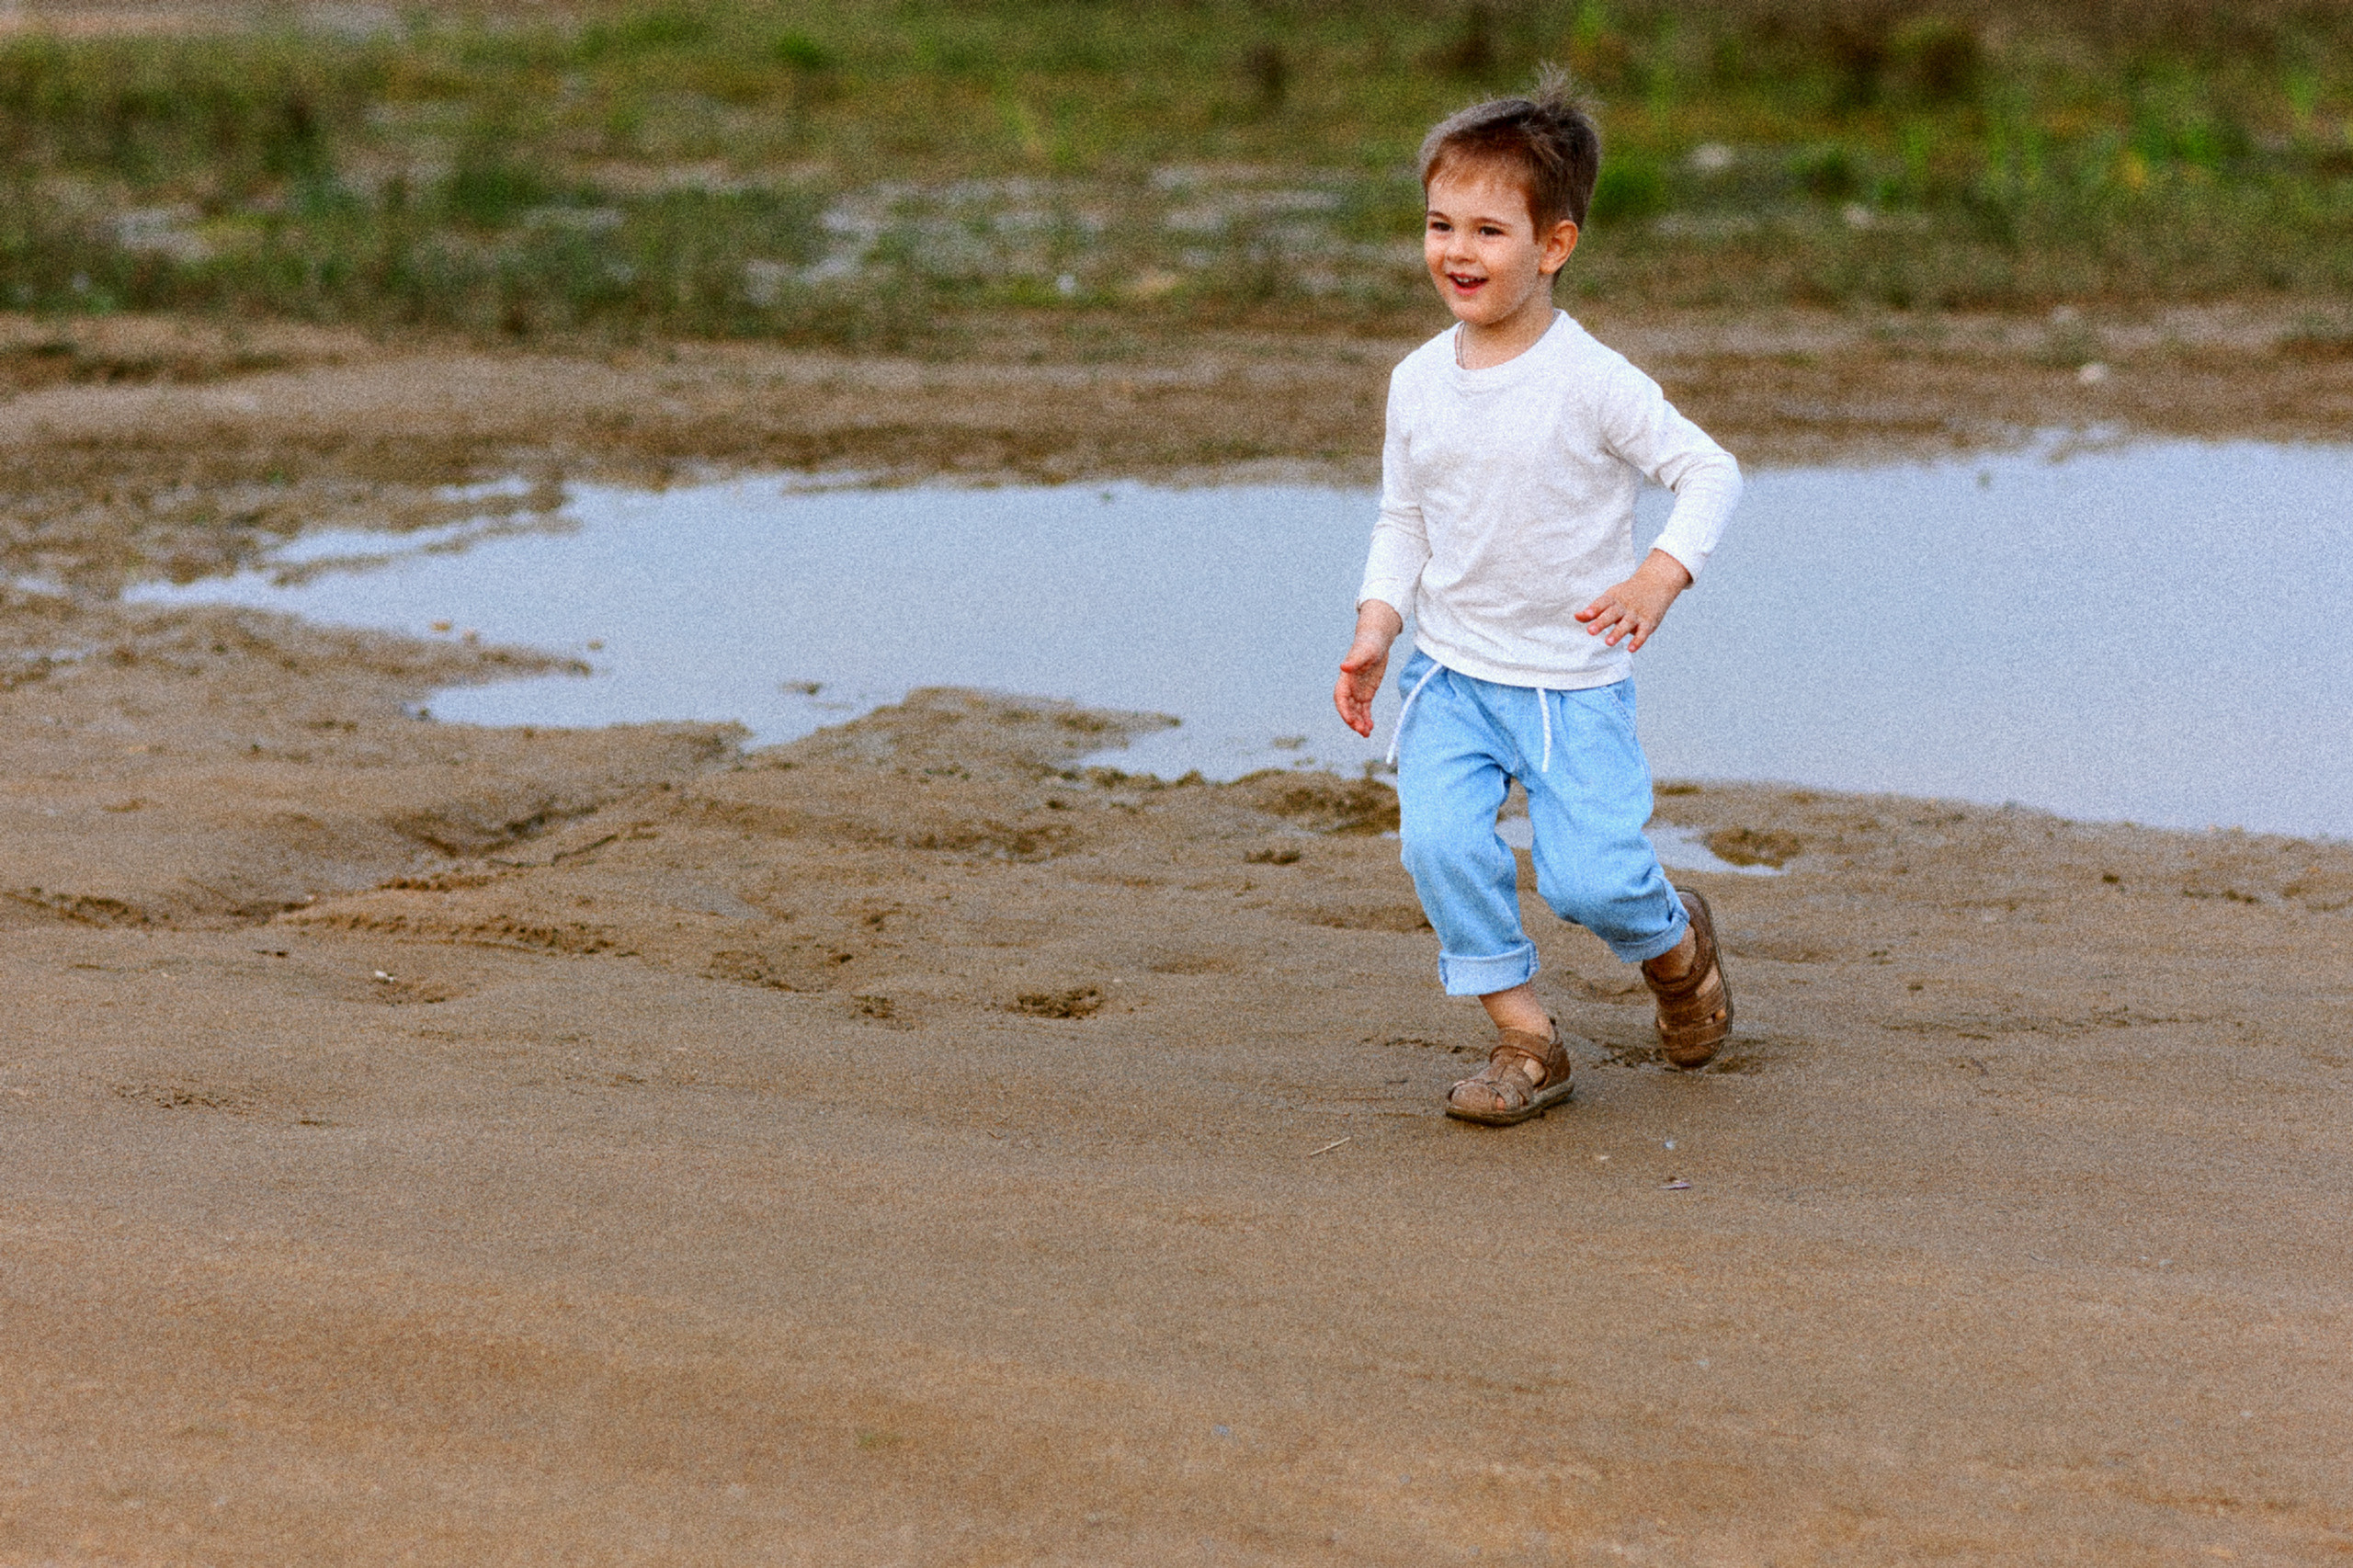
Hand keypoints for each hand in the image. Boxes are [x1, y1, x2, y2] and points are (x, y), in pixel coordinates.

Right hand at [1333, 600, 1404, 737]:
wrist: (1377, 639)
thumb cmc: (1370, 643)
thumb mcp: (1366, 650)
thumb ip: (1355, 660)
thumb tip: (1344, 667)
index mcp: (1346, 677)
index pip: (1340, 697)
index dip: (1344, 709)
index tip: (1351, 720)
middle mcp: (1350, 686)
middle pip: (1347, 707)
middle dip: (1353, 720)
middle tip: (1362, 731)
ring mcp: (1358, 690)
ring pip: (1355, 711)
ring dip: (1359, 723)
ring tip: (1366, 733)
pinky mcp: (1367, 692)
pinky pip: (1364, 709)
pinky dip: (1366, 718)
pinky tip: (1371, 727)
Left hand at [1574, 549, 1692, 651]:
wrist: (1656, 583)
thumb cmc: (1627, 594)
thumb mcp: (1611, 598)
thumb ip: (1594, 610)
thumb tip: (1576, 617)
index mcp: (1613, 598)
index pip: (1602, 602)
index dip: (1594, 608)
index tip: (1585, 615)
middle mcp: (1625, 606)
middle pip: (1612, 614)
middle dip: (1601, 622)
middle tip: (1590, 632)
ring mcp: (1637, 614)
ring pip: (1627, 624)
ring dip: (1617, 633)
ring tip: (1608, 642)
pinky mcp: (1649, 622)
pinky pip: (1643, 632)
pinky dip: (1638, 641)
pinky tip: (1630, 649)